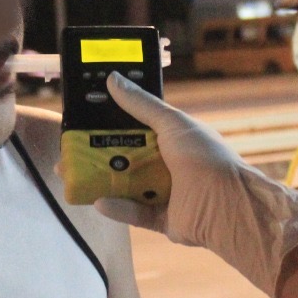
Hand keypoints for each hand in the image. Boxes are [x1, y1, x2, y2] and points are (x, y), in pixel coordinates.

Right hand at [94, 73, 297, 297]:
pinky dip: (119, 208)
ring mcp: (165, 192)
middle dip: (96, 155)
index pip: (134, 128)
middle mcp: (168, 163)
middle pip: (125, 157)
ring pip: (126, 186)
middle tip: (69, 152)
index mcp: (172, 138)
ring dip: (101, 181)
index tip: (84, 121)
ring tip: (72, 176)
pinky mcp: (163, 219)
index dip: (110, 125)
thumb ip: (142, 104)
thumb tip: (113, 79)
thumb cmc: (205, 157)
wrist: (228, 205)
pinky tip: (100, 201)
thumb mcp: (172, 123)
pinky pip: (135, 212)